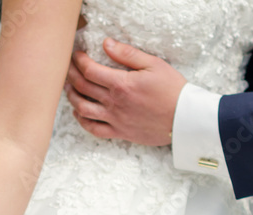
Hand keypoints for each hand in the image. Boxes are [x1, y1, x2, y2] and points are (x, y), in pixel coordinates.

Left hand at [66, 38, 186, 145]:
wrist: (184, 119)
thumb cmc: (172, 90)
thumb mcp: (153, 64)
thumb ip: (127, 54)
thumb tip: (106, 44)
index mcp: (121, 84)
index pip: (89, 70)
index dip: (78, 61)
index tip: (77, 55)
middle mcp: (114, 103)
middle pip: (82, 87)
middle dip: (71, 75)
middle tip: (68, 68)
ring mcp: (115, 119)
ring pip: (83, 109)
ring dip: (72, 97)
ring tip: (69, 89)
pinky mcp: (120, 133)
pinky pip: (94, 129)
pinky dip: (82, 121)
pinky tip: (79, 113)